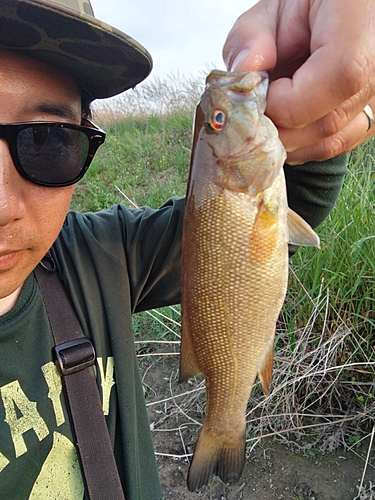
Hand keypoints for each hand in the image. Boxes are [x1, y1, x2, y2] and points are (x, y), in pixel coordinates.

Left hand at [223, 0, 374, 164]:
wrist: (334, 14)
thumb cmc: (308, 7)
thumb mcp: (272, 8)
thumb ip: (251, 38)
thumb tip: (242, 78)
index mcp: (361, 24)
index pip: (339, 78)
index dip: (288, 99)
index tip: (263, 91)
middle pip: (328, 122)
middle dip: (277, 125)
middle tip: (256, 106)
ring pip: (329, 142)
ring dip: (287, 137)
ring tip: (273, 108)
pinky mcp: (368, 118)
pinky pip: (333, 145)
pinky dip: (302, 142)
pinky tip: (288, 121)